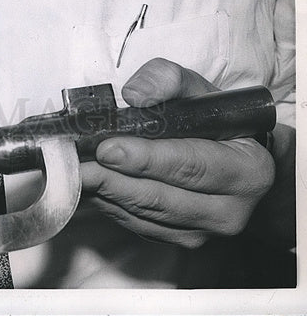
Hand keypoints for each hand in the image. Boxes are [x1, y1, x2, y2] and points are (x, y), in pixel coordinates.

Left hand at [80, 58, 274, 247]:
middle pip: (162, 197)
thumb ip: (168, 80)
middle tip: (78, 164)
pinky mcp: (180, 240)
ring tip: (74, 171)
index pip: (190, 165)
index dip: (146, 159)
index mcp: (247, 172)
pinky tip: (90, 184)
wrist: (234, 159)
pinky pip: (138, 224)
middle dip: (114, 179)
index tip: (109, 149)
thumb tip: (135, 95)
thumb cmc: (215, 122)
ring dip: (105, 192)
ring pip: (145, 214)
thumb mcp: (199, 90)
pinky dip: (110, 203)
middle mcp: (230, 212)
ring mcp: (205, 232)